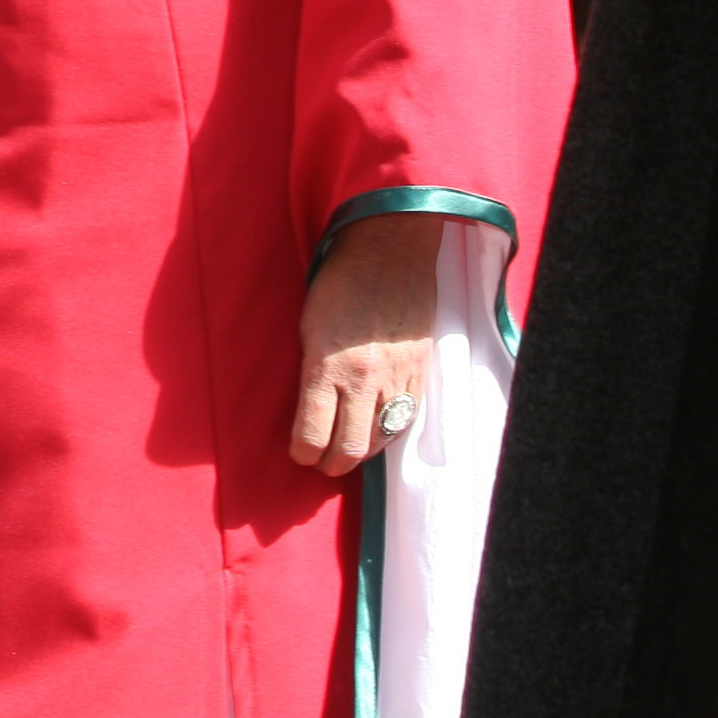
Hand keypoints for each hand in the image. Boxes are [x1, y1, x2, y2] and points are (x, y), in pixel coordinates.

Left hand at [292, 210, 447, 475]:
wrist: (391, 254)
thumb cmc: (340, 283)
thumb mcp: (309, 326)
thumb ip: (311, 370)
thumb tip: (308, 407)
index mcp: (326, 366)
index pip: (313, 434)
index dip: (303, 453)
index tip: (298, 454)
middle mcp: (362, 380)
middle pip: (348, 449)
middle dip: (330, 464)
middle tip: (321, 463)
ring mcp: (395, 380)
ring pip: (379, 441)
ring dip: (360, 453)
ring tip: (346, 451)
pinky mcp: (419, 375)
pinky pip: (404, 422)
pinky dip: (386, 434)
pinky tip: (374, 433)